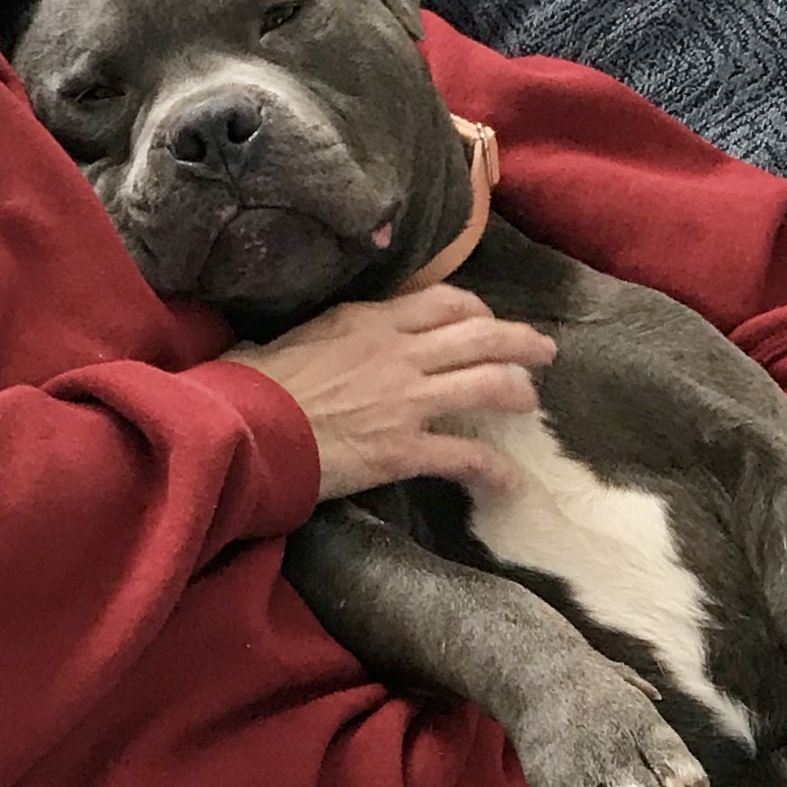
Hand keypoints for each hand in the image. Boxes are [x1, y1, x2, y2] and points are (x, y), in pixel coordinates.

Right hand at [222, 282, 554, 501]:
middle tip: (543, 350)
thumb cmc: (253, 385)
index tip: (486, 320)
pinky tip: (510, 485)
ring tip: (531, 403)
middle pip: (480, 335)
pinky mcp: (404, 450)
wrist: (242, 428)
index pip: (443, 302)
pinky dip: (496, 471)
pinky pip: (467, 457)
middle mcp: (399, 352)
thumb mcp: (298, 337)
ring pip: (487, 384)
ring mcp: (406, 401)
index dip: (476, 310)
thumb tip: (334, 341)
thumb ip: (333, 334)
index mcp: (371, 321)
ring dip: (518, 392)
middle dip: (520, 341)